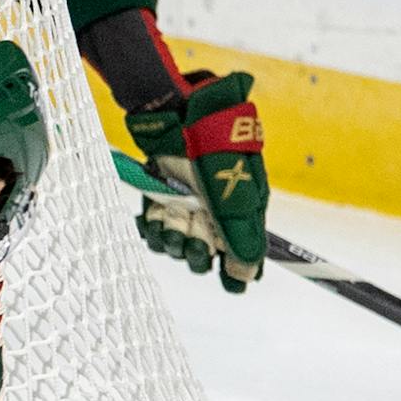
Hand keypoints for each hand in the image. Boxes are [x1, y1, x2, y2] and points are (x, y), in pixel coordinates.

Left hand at [125, 71, 268, 292]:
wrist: (182, 117)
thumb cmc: (217, 153)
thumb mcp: (236, 197)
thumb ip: (242, 237)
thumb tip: (248, 277)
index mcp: (242, 214)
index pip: (242, 258)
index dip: (236, 273)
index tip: (232, 283)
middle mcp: (214, 217)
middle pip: (203, 260)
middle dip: (197, 249)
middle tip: (195, 226)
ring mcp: (186, 211)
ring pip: (176, 249)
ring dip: (173, 238)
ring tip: (174, 214)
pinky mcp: (160, 204)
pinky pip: (154, 235)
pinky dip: (152, 230)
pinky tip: (155, 214)